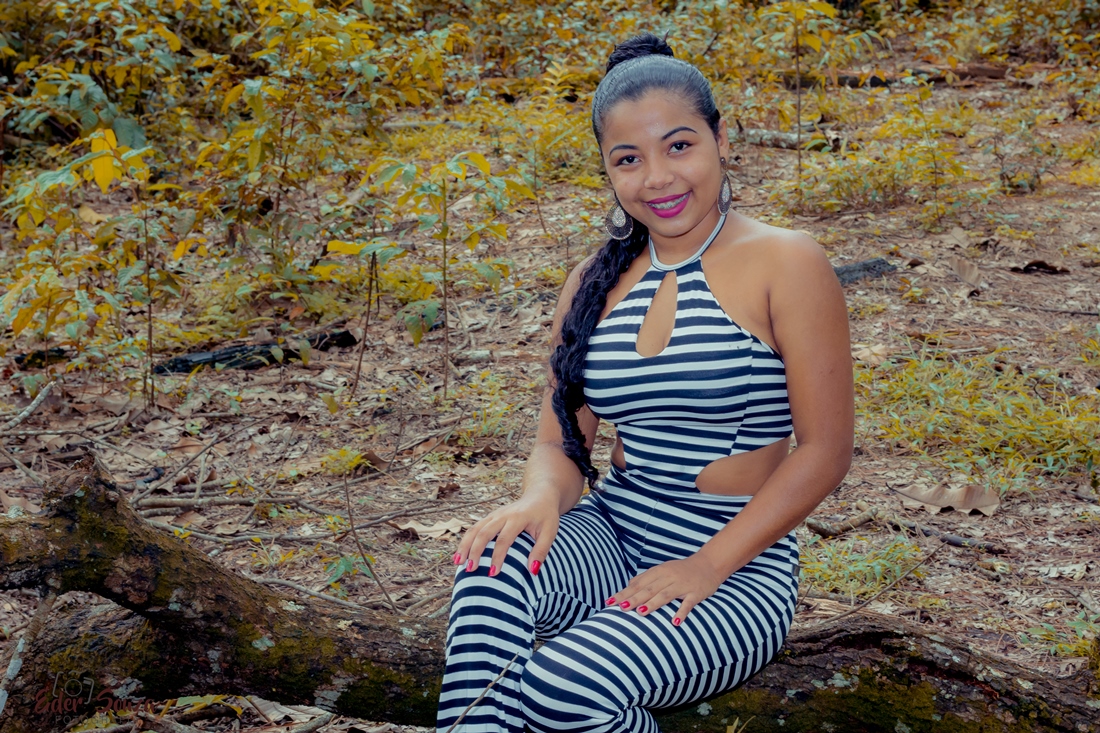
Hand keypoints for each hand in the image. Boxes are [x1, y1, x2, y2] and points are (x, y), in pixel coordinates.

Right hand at [453, 494, 559, 576]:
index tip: (493, 574)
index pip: (504, 539)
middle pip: (484, 533)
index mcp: (517, 518)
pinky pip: (475, 528)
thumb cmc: (546, 516)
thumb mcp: (550, 532)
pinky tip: (461, 553)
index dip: (497, 557)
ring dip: (465, 545)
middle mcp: (503, 515)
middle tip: (470, 570)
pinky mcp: (491, 517)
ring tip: (457, 562)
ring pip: (475, 529)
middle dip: (475, 551)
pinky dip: (466, 540)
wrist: (540, 495)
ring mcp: (494, 514)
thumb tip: (532, 571)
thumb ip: (541, 550)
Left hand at [605, 554, 725, 625]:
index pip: (638, 584)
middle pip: (649, 589)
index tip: (610, 602)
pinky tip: (674, 622)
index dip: (624, 593)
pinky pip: (688, 604)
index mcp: (659, 572)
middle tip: (621, 608)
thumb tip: (629, 585)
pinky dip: (681, 612)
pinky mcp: (696, 593)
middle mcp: (669, 577)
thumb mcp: (663, 570)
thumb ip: (646, 578)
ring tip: (641, 613)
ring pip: (666, 595)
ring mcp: (682, 585)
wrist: (709, 564)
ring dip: (653, 604)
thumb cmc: (682, 570)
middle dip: (634, 599)